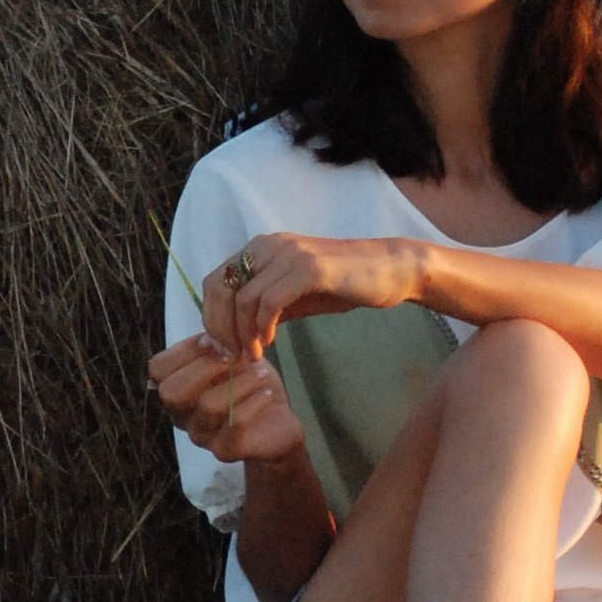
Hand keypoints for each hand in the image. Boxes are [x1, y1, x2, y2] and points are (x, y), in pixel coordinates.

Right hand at [147, 331, 306, 467]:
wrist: (278, 422)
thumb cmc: (249, 384)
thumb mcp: (233, 356)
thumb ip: (217, 346)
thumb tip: (212, 339)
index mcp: (177, 388)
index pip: (158, 369)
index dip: (185, 350)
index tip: (215, 340)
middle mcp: (181, 414)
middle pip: (172, 392)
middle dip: (205, 367)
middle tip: (235, 357)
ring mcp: (200, 435)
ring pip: (208, 406)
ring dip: (239, 383)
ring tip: (261, 373)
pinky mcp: (224, 451)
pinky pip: (234, 425)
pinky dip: (253, 403)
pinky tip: (266, 393)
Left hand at [197, 229, 423, 360]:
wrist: (390, 270)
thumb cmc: (343, 285)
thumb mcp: (295, 297)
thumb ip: (264, 307)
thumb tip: (233, 334)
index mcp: (261, 249)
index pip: (214, 282)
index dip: (211, 317)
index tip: (224, 348)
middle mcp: (269, 245)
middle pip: (221, 288)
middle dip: (221, 328)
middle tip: (235, 356)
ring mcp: (289, 253)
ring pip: (243, 298)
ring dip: (243, 333)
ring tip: (255, 354)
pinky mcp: (309, 268)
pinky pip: (270, 300)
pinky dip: (263, 326)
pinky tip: (270, 341)